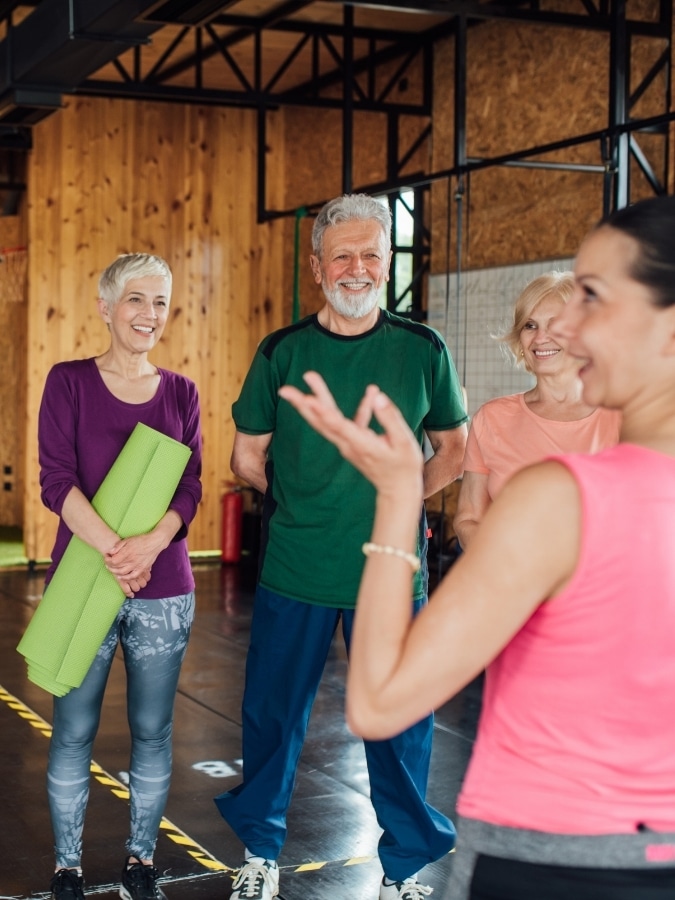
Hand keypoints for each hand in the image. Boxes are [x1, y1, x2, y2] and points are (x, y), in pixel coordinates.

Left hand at [104, 532, 162, 596]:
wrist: (155, 542)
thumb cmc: (142, 540)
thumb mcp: (128, 539)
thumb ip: (118, 546)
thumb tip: (110, 552)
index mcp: (127, 552)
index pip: (113, 560)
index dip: (107, 560)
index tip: (106, 557)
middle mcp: (131, 560)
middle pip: (116, 567)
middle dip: (109, 566)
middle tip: (107, 563)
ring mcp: (137, 565)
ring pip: (123, 573)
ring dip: (115, 572)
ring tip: (112, 569)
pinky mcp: (142, 568)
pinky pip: (133, 576)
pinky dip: (126, 578)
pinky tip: (121, 577)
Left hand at [278, 371, 423, 500]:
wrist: (398, 490)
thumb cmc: (403, 467)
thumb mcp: (404, 442)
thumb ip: (390, 418)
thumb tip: (377, 396)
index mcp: (360, 444)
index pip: (336, 426)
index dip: (322, 411)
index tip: (307, 398)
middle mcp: (348, 444)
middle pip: (320, 422)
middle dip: (303, 404)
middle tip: (284, 389)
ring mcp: (348, 444)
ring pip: (327, 420)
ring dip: (317, 399)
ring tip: (310, 376)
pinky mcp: (352, 442)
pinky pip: (349, 422)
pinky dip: (360, 407)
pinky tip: (371, 393)